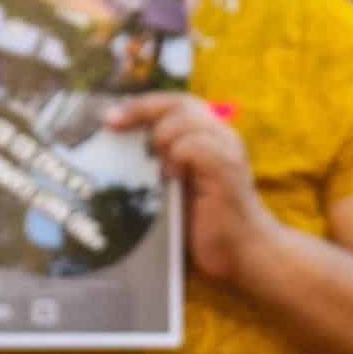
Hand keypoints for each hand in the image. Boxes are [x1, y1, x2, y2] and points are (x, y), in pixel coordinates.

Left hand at [102, 95, 275, 284]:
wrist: (242, 251)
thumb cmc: (205, 220)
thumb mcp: (177, 182)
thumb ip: (160, 158)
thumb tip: (120, 141)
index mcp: (210, 134)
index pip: (176, 102)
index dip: (143, 104)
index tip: (110, 118)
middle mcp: (222, 136)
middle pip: (179, 103)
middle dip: (141, 110)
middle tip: (112, 125)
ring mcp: (226, 151)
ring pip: (185, 119)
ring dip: (162, 136)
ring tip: (158, 166)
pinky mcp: (226, 170)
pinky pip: (193, 146)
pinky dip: (177, 156)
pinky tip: (173, 177)